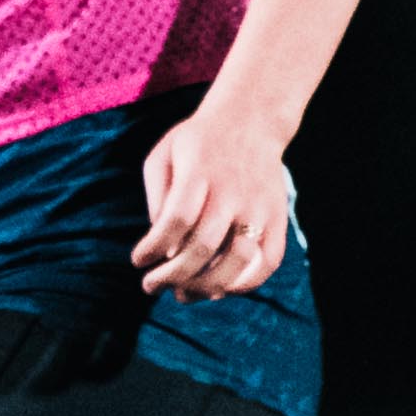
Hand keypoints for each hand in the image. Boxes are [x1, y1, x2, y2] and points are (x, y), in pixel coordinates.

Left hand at [132, 110, 295, 298]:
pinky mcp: (278, 216)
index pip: (175, 221)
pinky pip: (268, 261)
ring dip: (206, 286)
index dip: (152, 248)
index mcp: (199, 171)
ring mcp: (259, 206)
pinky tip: (220, 290)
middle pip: (202, 247)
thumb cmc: (196, 143)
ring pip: (236, 261)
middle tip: (151, 286)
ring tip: (183, 295)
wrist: (251, 120)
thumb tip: (161, 248)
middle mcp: (233, 190)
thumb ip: (158, 198)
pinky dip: (245, 283)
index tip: (137, 261)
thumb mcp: (164, 155)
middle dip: (171, 275)